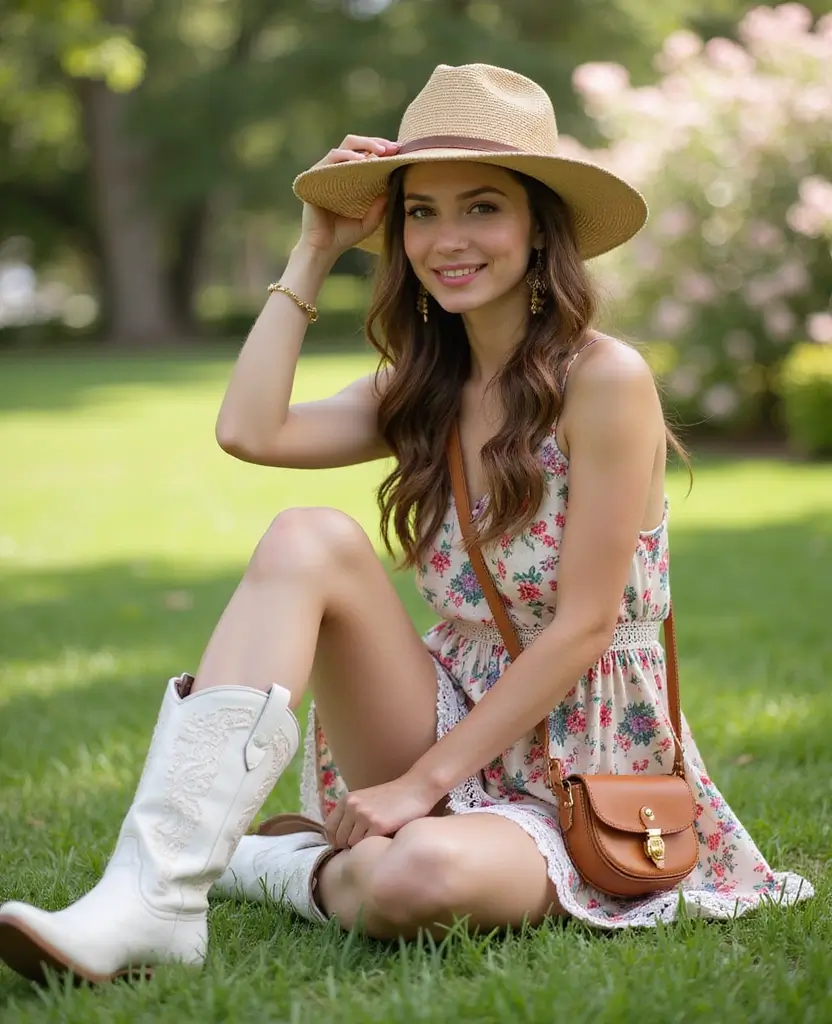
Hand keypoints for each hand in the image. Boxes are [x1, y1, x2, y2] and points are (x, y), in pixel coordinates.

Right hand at [299, 135, 400, 258]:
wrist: (324, 248)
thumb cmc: (345, 235)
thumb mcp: (369, 221)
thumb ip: (380, 207)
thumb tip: (393, 187)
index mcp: (351, 177)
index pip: (366, 154)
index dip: (383, 149)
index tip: (399, 151)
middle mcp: (338, 170)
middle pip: (356, 144)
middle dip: (376, 142)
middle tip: (392, 148)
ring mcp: (326, 172)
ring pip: (345, 146)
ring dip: (364, 145)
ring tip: (379, 152)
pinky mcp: (316, 176)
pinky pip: (331, 159)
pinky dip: (346, 157)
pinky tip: (361, 162)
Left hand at [324, 774, 438, 849]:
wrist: (416, 789)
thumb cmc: (393, 798)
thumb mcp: (366, 800)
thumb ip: (351, 814)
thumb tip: (339, 842)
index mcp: (347, 800)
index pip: (329, 829)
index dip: (336, 840)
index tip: (347, 845)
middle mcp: (352, 806)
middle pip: (339, 839)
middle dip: (349, 845)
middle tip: (365, 844)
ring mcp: (364, 815)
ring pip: (352, 845)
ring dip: (362, 847)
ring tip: (375, 841)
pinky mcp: (378, 824)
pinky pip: (367, 845)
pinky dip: (373, 847)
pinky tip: (383, 840)